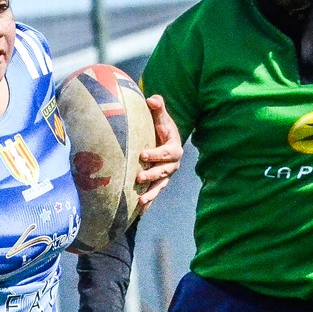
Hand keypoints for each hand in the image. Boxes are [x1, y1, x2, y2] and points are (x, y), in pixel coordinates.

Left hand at [132, 95, 183, 210]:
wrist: (165, 139)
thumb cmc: (160, 127)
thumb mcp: (161, 117)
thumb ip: (158, 108)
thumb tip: (152, 99)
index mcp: (174, 148)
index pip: (167, 152)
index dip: (156, 154)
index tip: (143, 154)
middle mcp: (172, 164)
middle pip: (164, 172)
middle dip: (152, 175)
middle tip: (138, 178)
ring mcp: (166, 176)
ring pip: (160, 186)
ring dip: (151, 194)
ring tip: (141, 201)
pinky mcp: (159, 183)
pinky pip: (154, 194)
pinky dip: (148, 203)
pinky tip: (139, 212)